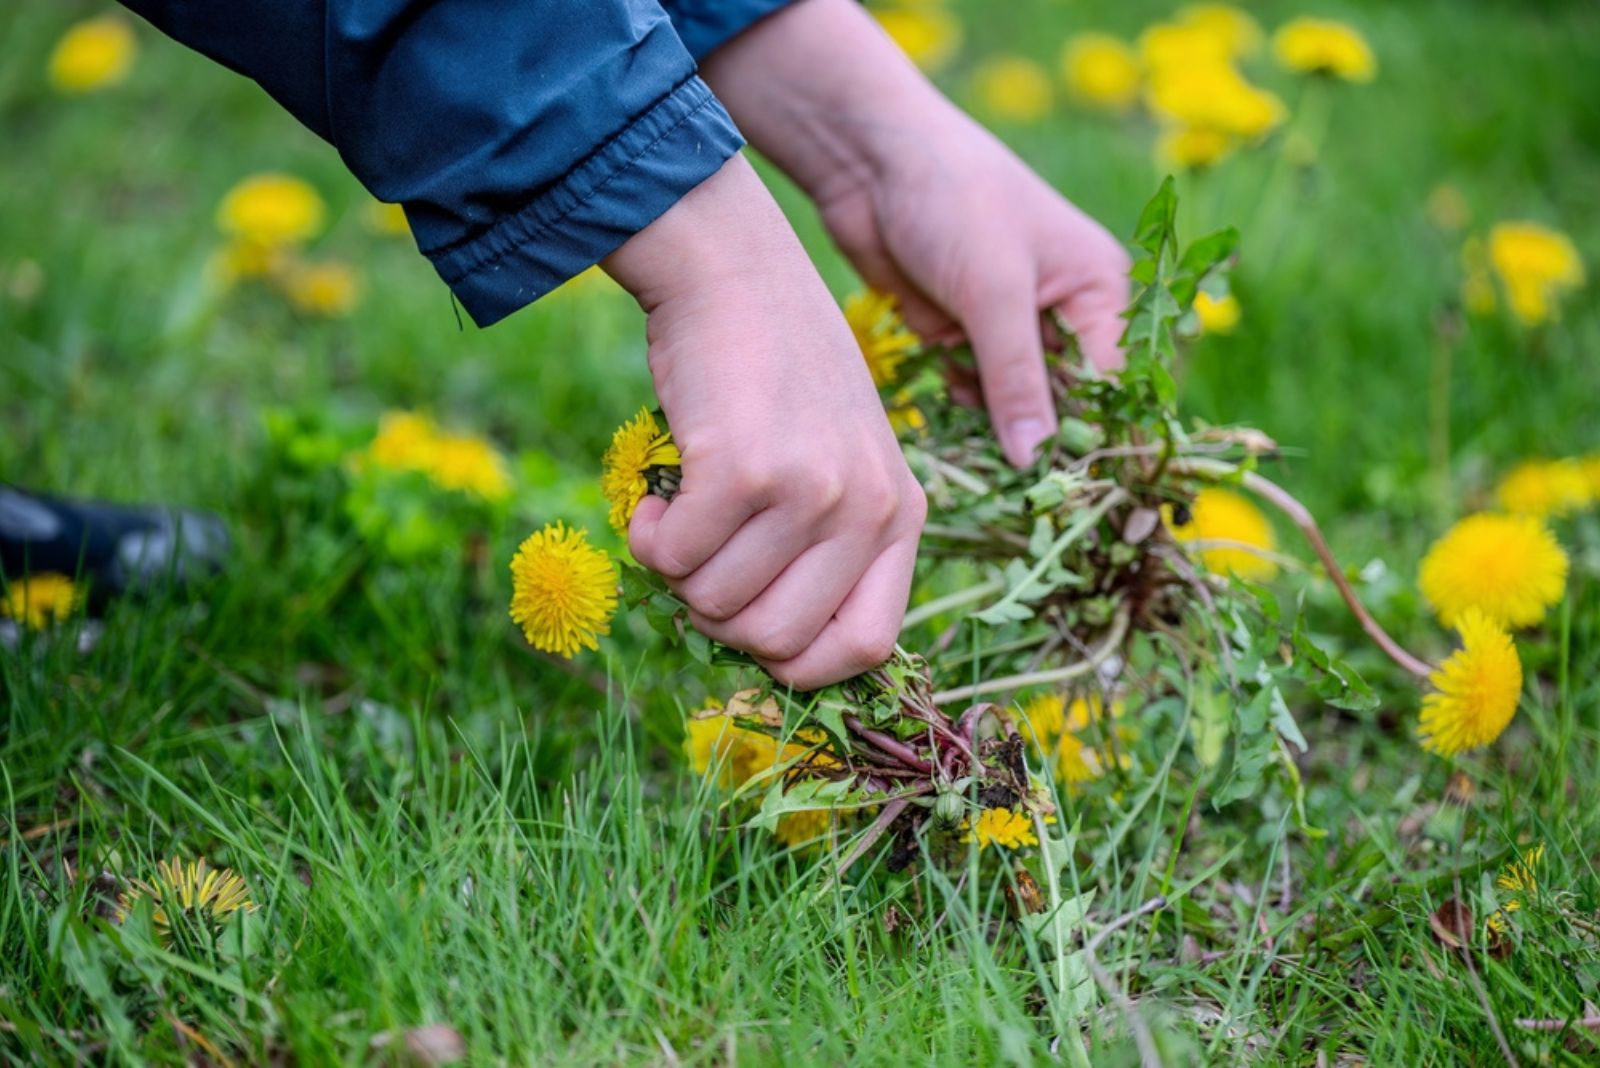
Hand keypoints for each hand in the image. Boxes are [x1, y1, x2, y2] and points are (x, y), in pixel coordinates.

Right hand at [603, 156, 925, 688]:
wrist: (733, 270)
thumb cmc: (775, 374)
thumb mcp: (838, 457)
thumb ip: (827, 546)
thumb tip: (773, 654)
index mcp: (902, 513)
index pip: (869, 647)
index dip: (801, 662)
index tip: (753, 631)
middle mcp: (868, 507)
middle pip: (778, 644)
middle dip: (719, 618)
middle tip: (700, 559)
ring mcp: (810, 489)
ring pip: (715, 605)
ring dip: (677, 570)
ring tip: (680, 509)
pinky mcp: (743, 468)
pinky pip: (671, 559)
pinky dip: (646, 537)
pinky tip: (654, 494)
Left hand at [702, 0, 1130, 465]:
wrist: (868, 159)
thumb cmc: (954, 199)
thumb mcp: (994, 291)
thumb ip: (1017, 379)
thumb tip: (1037, 460)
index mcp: (1098, 291)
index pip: (1110, 386)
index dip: (1092, 439)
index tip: (1068, 493)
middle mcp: (1061, 313)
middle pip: (1064, 402)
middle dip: (1040, 442)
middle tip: (1021, 496)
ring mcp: (1005, 326)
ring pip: (1013, 405)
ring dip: (992, 430)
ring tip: (980, 468)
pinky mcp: (957, 334)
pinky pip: (968, 392)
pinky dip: (957, 408)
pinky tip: (946, 420)